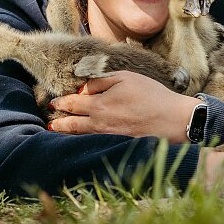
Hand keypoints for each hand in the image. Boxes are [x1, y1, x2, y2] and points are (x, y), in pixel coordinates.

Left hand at [47, 70, 200, 143]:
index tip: (53, 103)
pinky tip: (80, 140)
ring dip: (67, 133)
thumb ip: (100, 81)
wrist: (172, 121)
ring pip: (80, 136)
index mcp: (98, 105)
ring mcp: (107, 138)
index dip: (60, 103)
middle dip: (58, 122)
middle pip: (71, 124)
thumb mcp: (125, 78)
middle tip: (50, 122)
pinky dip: (82, 142)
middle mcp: (98, 124)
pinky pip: (93, 143)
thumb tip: (82, 89)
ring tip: (57, 132)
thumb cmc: (151, 95)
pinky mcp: (116, 146)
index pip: (71, 104)